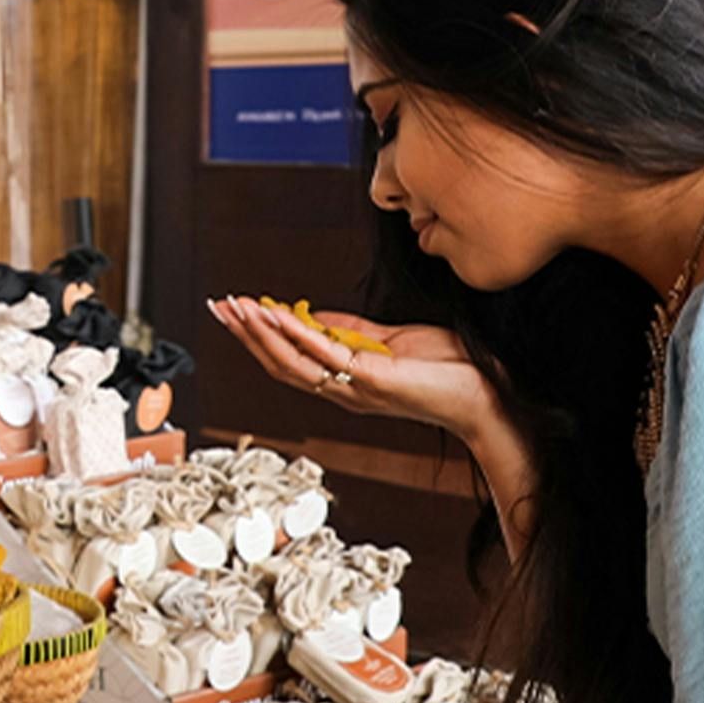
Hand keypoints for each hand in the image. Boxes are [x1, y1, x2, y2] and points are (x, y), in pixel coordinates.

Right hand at [208, 298, 492, 438]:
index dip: (259, 337)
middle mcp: (342, 392)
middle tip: (219, 307)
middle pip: (279, 364)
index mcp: (345, 382)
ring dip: (260, 333)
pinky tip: (276, 312)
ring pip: (293, 362)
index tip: (236, 311)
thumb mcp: (391, 341)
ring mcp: (354, 388)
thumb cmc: (447, 370)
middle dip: (246, 335)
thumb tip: (317, 316)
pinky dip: (296, 332)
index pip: (290, 360)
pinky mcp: (372, 378)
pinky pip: (324, 353)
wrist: (484, 395)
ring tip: (236, 308)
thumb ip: (353, 330)